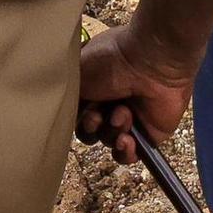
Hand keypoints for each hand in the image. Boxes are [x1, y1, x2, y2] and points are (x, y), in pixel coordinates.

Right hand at [75, 23, 195, 164]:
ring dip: (111, 130)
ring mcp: (132, 119)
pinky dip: (124, 151)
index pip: (78, 111)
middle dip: (91, 125)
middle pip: (90, 129)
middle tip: (98, 116)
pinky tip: (126, 139)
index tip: (80, 108)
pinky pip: (129, 154)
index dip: (76, 115)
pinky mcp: (149, 134)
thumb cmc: (112, 58)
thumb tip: (62, 108)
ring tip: (123, 114)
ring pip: (108, 140)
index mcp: (95, 85)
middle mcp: (112, 101)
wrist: (151, 60)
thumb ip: (67, 93)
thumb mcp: (77, 69)